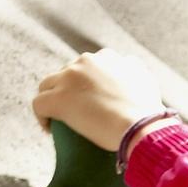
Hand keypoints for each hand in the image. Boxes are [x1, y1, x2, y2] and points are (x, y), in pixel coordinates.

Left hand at [31, 49, 166, 150]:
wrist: (140, 126)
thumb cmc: (148, 114)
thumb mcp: (147, 83)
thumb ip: (137, 73)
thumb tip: (133, 76)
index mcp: (107, 58)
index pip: (87, 65)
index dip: (85, 83)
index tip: (89, 99)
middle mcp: (86, 62)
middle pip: (66, 73)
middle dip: (67, 90)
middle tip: (75, 111)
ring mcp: (69, 79)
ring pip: (48, 85)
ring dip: (51, 100)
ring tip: (57, 120)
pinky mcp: (58, 99)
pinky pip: (39, 104)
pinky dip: (42, 116)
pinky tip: (48, 129)